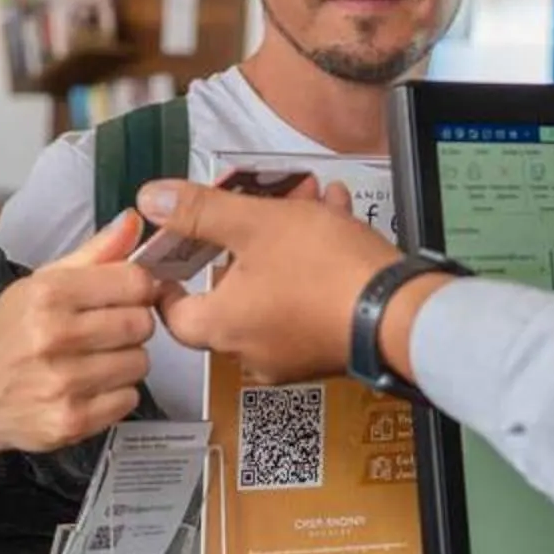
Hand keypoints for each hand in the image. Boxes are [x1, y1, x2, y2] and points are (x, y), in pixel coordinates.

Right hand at [0, 211, 158, 478]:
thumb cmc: (10, 335)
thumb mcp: (42, 284)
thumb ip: (94, 254)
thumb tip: (134, 220)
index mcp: (47, 295)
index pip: (134, 282)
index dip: (138, 288)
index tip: (125, 295)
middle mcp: (52, 337)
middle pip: (141, 323)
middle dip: (131, 325)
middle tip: (107, 330)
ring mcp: (62, 383)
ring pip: (140, 363)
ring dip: (125, 361)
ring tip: (95, 359)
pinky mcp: (70, 421)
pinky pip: (129, 399)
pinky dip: (117, 393)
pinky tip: (90, 386)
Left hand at [145, 178, 404, 384]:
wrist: (401, 312)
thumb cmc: (329, 275)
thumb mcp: (256, 223)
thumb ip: (199, 211)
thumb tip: (152, 199)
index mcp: (222, 327)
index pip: (172, 311)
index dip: (169, 277)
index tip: (174, 253)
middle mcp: (251, 350)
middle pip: (228, 292)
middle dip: (242, 240)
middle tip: (250, 211)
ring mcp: (291, 354)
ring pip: (272, 288)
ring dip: (284, 242)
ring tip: (307, 204)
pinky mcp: (326, 347)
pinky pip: (305, 299)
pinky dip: (312, 263)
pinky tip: (334, 221)